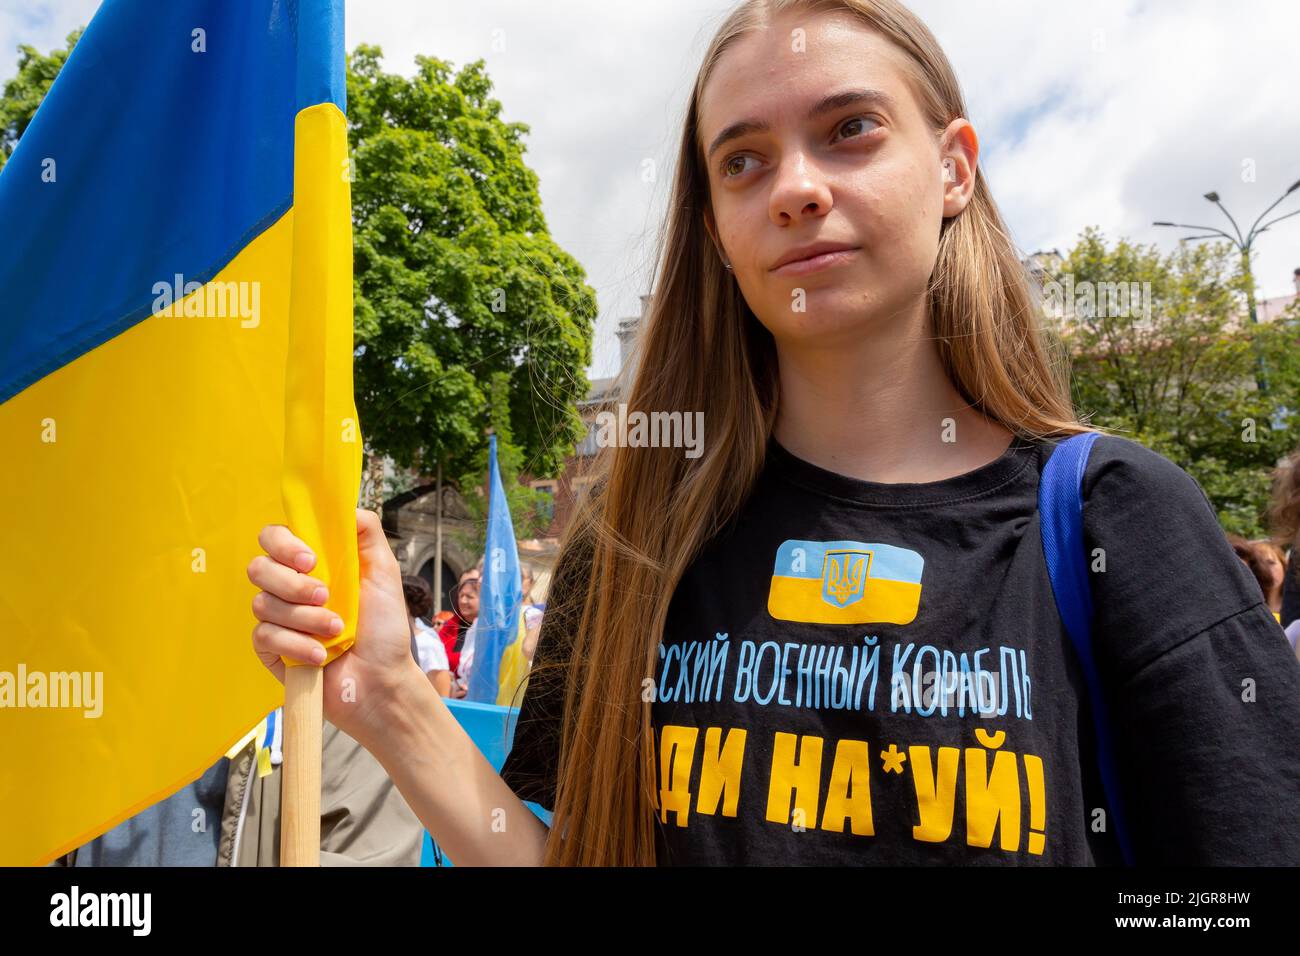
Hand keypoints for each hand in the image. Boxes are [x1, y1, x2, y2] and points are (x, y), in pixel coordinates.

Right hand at [247, 508, 424, 745]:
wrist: (382, 681)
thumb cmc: (384, 628)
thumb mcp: (384, 573)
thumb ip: (365, 534)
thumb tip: (343, 504)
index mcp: (312, 565)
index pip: (274, 537)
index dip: (283, 542)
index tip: (310, 559)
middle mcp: (289, 587)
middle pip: (258, 567)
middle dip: (293, 583)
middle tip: (325, 596)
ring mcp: (278, 619)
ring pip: (263, 603)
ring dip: (306, 618)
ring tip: (338, 631)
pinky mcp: (271, 650)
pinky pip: (264, 636)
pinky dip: (296, 644)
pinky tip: (321, 655)